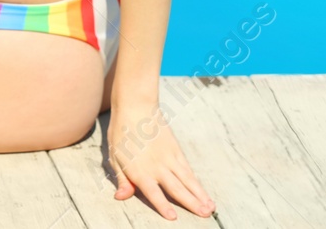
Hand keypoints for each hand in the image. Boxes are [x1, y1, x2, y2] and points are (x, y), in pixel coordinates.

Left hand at [107, 104, 213, 219]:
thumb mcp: (114, 156)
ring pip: (187, 180)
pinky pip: (187, 169)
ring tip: (211, 208)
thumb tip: (121, 197)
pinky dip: (196, 182)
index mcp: (139, 170)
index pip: (153, 192)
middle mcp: (156, 166)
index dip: (163, 205)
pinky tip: (203, 191)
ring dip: (200, 195)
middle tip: (205, 216)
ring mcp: (169, 158)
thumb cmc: (121, 132)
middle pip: (176, 189)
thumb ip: (121, 179)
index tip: (173, 217)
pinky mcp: (176, 150)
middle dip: (191, 204)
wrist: (136, 106)